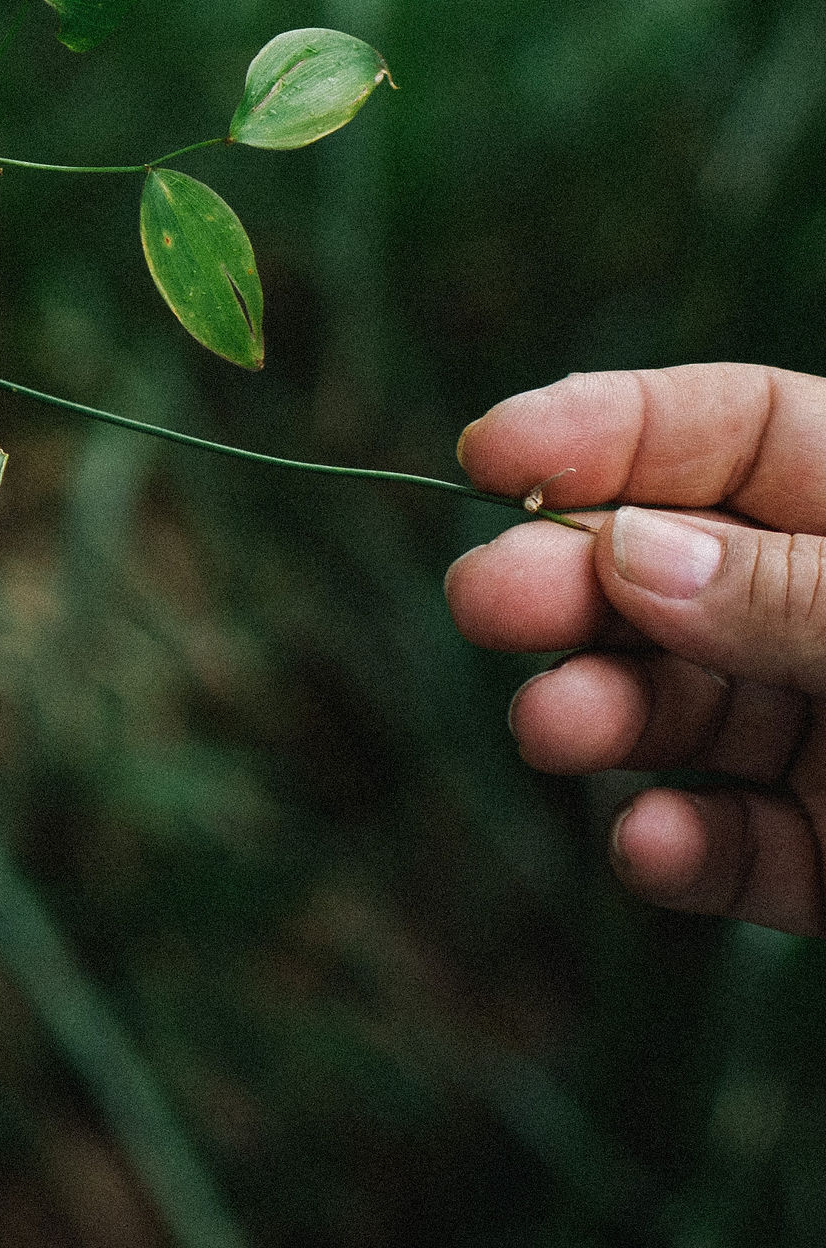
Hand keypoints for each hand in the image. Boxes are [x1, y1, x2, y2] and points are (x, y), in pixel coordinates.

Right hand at [448, 364, 825, 928]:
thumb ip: (792, 592)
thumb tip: (626, 550)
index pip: (736, 432)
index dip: (609, 431)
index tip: (490, 457)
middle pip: (675, 571)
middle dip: (570, 583)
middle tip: (486, 605)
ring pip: (682, 707)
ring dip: (603, 713)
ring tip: (556, 732)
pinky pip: (736, 844)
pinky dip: (681, 847)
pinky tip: (655, 845)